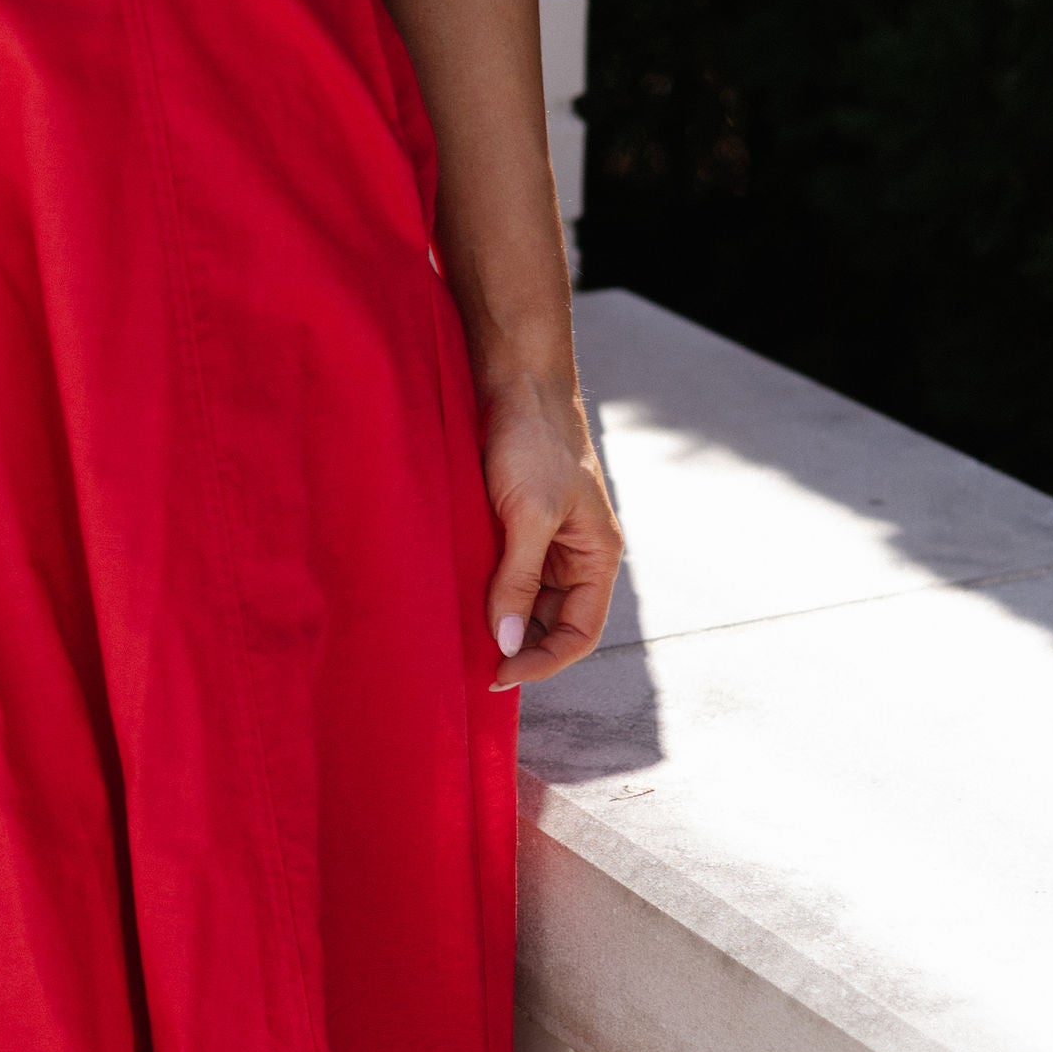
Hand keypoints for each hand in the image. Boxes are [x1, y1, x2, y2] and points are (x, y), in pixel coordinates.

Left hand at [478, 370, 620, 689]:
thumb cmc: (534, 441)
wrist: (513, 379)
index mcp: (597, 556)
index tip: (498, 672)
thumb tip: (506, 641)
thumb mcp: (529, 515)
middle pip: (550, 623)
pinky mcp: (514, 525)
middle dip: (517, 645)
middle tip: (471, 663)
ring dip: (497, 620)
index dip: (542, 660)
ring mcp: (544, 541)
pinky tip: (454, 601)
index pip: (579, 632)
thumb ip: (518, 580)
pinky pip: (503, 573)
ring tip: (459, 637)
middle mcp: (575, 555)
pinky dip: (483, 591)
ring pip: (524, 601)